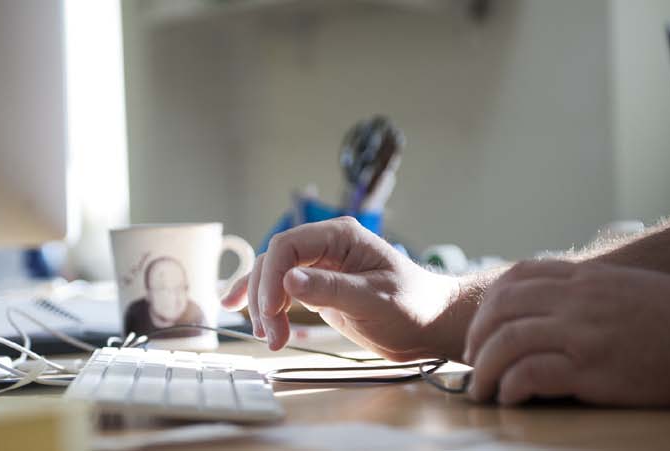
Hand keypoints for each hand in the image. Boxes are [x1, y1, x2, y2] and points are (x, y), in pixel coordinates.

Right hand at [221, 217, 470, 359]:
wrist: (430, 324)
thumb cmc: (413, 307)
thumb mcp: (375, 300)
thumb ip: (331, 289)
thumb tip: (288, 279)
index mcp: (341, 237)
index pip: (288, 246)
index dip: (271, 276)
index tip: (271, 311)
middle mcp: (326, 246)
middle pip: (274, 261)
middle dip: (266, 298)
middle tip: (271, 335)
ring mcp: (319, 266)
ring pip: (272, 276)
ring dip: (263, 306)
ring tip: (268, 337)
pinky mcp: (317, 288)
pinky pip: (280, 289)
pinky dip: (262, 301)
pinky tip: (238, 308)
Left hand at [464, 260, 669, 405]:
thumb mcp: (629, 288)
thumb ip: (591, 293)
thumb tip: (560, 310)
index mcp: (585, 277)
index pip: (517, 277)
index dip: (490, 304)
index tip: (482, 327)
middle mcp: (576, 299)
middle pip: (501, 309)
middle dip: (476, 337)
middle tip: (471, 362)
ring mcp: (582, 332)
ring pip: (506, 342)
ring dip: (483, 369)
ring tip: (480, 390)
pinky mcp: (593, 369)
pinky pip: (530, 374)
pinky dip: (510, 386)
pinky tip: (509, 398)